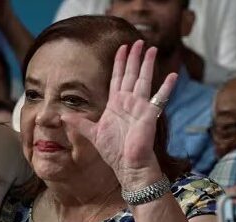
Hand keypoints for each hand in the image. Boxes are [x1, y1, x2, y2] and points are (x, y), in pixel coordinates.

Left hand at [64, 41, 177, 190]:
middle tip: (138, 41)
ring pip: (144, 80)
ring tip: (152, 49)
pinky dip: (167, 87)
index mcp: (116, 104)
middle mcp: (129, 102)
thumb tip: (62, 116)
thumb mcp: (92, 133)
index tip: (122, 48)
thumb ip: (79, 123)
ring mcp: (141, 107)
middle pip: (131, 74)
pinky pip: (160, 98)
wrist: (127, 166)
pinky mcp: (149, 115)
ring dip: (148, 64)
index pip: (117, 78)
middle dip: (134, 57)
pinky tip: (172, 75)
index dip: (119, 63)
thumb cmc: (114, 152)